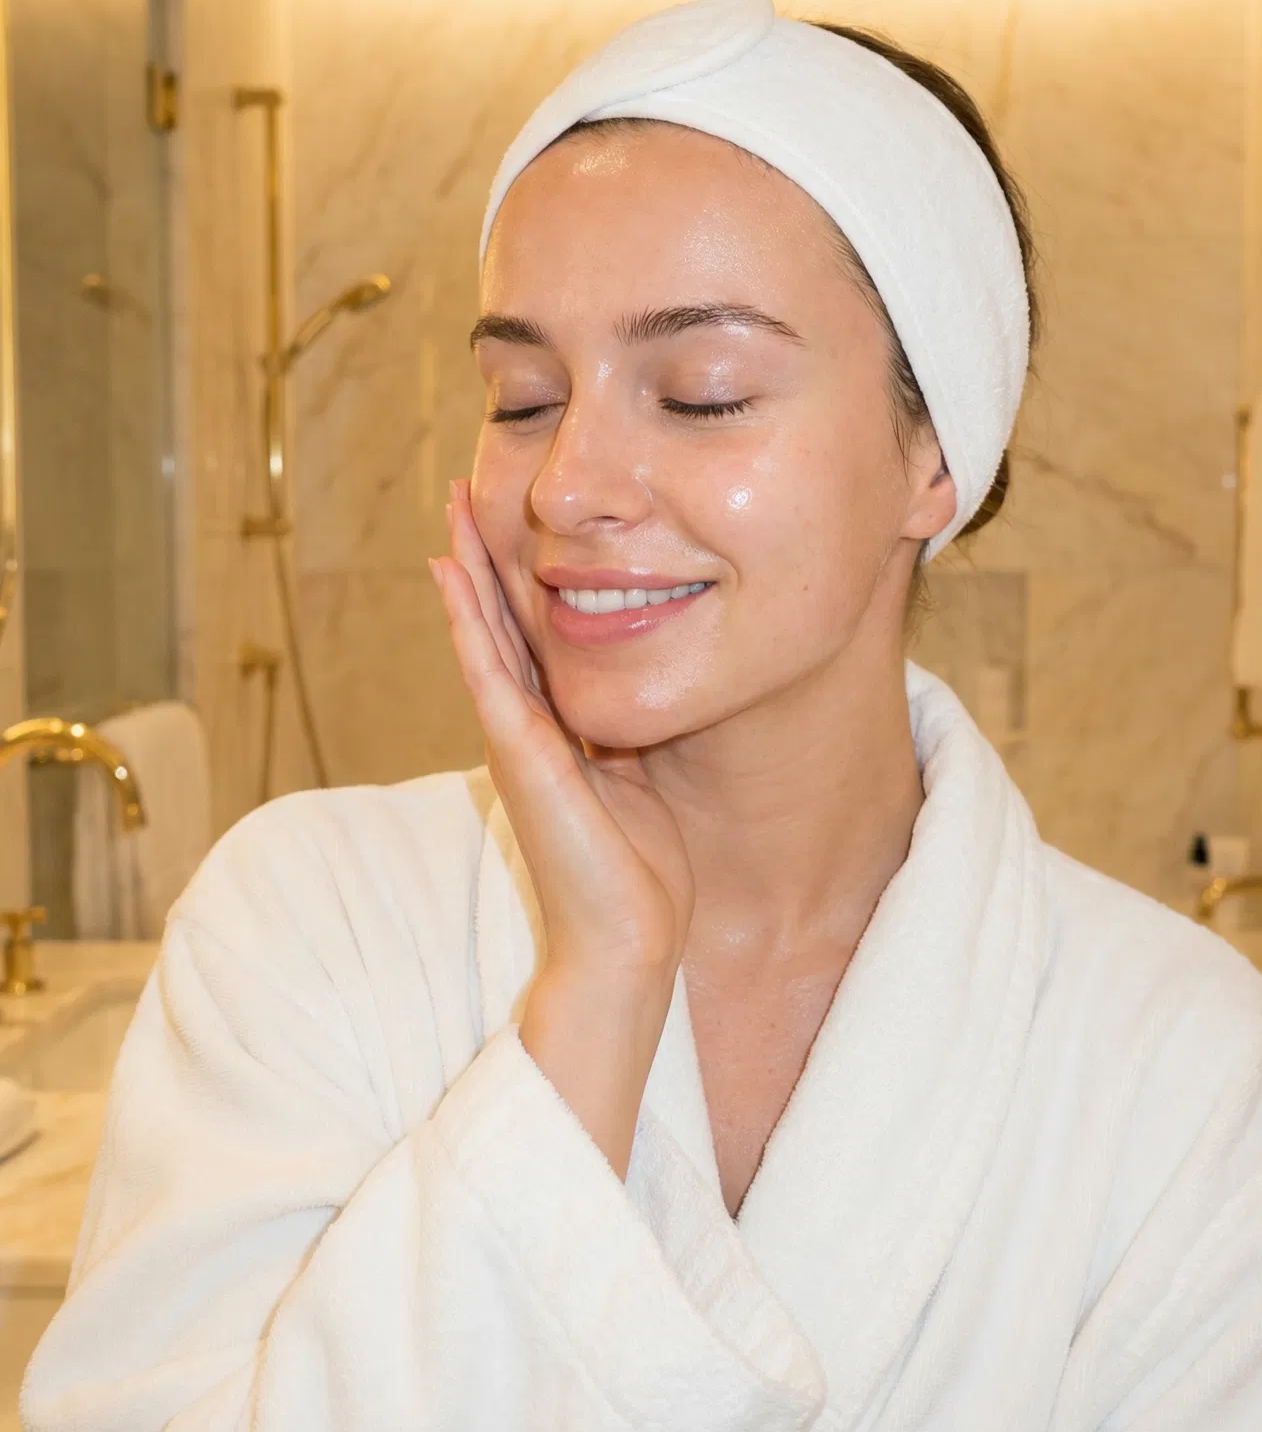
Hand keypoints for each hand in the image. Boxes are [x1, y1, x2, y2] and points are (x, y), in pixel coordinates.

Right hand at [429, 481, 694, 992]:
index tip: (507, 523)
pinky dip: (467, 619)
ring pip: (483, 634)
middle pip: (496, 624)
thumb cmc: (638, 871)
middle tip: (461, 491)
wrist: (628, 940)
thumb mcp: (638, 776)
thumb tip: (641, 688)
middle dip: (482, 558)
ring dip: (466, 570)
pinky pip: (488, 670)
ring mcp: (517, 738)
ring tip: (451, 510)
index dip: (514, 581)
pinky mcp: (521, 752)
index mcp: (555, 731)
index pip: (527, 639)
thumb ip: (626, 731)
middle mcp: (526, 727)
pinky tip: (452, 573)